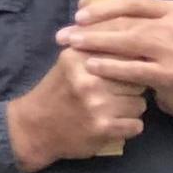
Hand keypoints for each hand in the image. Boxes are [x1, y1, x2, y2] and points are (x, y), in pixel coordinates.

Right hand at [7, 47, 146, 169]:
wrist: (33, 127)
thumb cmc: (57, 92)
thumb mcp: (69, 63)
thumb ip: (97, 51)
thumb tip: (135, 44)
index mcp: (79, 56)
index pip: (125, 55)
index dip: (127, 67)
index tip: (119, 76)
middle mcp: (88, 77)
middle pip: (136, 80)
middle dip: (130, 89)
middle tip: (112, 96)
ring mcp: (96, 103)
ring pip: (139, 104)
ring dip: (130, 110)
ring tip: (110, 111)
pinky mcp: (102, 127)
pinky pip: (136, 125)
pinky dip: (128, 128)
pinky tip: (111, 126)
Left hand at [58, 0, 172, 128]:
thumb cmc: (170, 58)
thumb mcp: (155, 33)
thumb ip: (125, 18)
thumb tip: (84, 2)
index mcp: (171, 10)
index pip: (131, 1)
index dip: (102, 7)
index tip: (77, 16)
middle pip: (126, 22)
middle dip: (92, 28)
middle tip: (64, 35)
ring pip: (129, 41)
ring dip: (97, 43)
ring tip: (73, 46)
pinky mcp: (171, 74)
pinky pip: (134, 67)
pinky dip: (110, 66)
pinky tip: (91, 65)